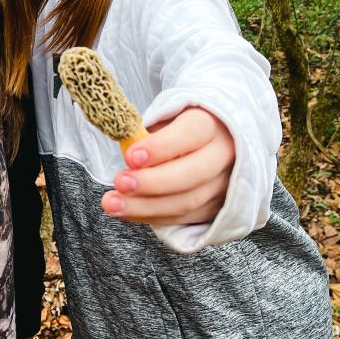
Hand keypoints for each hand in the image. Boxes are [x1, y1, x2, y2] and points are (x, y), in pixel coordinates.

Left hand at [101, 107, 233, 224]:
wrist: (207, 144)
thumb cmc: (176, 128)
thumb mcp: (164, 120)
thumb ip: (147, 134)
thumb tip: (126, 152)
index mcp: (212, 123)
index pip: (192, 133)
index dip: (161, 147)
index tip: (131, 156)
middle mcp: (225, 154)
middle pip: (194, 173)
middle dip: (152, 181)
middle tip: (120, 182)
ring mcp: (226, 184)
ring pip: (189, 201)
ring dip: (146, 206)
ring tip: (113, 203)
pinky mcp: (218, 207)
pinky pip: (185, 218)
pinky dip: (153, 216)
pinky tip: (128, 212)